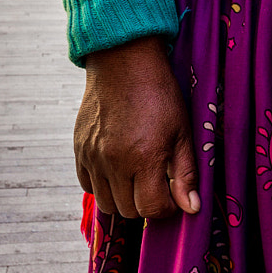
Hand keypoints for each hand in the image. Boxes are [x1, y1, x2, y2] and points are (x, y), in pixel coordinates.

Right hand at [74, 36, 199, 220]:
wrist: (124, 61)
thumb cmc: (159, 94)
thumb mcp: (182, 131)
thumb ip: (186, 174)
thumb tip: (192, 208)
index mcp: (144, 157)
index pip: (152, 209)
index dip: (167, 208)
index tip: (173, 195)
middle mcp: (113, 162)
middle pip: (128, 211)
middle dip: (146, 204)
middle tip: (157, 184)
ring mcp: (92, 157)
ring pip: (106, 203)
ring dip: (124, 198)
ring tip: (138, 177)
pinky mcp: (79, 149)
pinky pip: (87, 185)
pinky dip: (102, 185)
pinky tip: (118, 169)